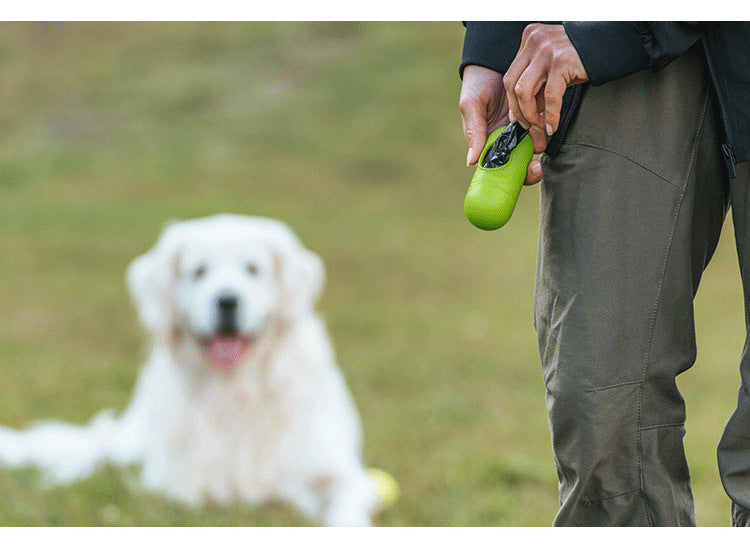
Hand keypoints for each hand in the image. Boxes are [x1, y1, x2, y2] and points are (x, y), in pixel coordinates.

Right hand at [460, 65, 543, 184]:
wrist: (495, 56)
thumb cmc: (478, 83)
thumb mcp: (471, 105)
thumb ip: (474, 132)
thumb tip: (471, 162)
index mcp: (488, 142)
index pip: (500, 168)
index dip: (513, 176)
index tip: (525, 173)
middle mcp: (505, 139)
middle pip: (519, 165)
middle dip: (530, 170)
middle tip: (537, 166)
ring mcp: (520, 128)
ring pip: (532, 148)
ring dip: (539, 146)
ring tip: (543, 139)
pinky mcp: (533, 113)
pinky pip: (541, 126)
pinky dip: (545, 126)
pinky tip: (547, 122)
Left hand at [503, 23, 587, 153]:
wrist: (612, 44)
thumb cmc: (581, 57)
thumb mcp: (552, 66)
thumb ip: (537, 83)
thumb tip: (523, 112)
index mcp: (529, 39)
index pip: (510, 76)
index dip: (512, 101)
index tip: (517, 118)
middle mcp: (534, 41)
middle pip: (511, 83)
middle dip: (518, 111)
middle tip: (527, 127)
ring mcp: (547, 50)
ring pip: (523, 90)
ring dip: (530, 115)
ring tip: (540, 127)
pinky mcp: (562, 61)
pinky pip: (549, 96)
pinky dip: (550, 115)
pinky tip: (552, 126)